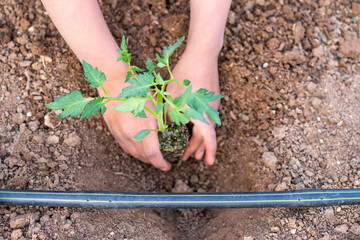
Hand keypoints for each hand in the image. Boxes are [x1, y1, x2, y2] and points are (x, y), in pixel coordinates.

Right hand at [98, 71, 170, 170]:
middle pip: (143, 156)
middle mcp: (130, 134)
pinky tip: (140, 149)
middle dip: (154, 161)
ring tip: (152, 157)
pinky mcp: (113, 131)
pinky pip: (125, 147)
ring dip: (144, 158)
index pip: (153, 154)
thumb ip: (163, 120)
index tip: (167, 166)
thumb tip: (171, 131)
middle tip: (163, 162)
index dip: (161, 163)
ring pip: (133, 153)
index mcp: (144, 127)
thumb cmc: (139, 90)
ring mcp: (120, 133)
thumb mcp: (156, 104)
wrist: (115, 83)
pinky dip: (134, 151)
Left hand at [167, 49, 220, 164]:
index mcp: (202, 113)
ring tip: (192, 147)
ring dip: (199, 138)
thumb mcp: (172, 97)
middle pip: (207, 135)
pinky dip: (201, 126)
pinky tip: (193, 126)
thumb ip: (169, 114)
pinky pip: (207, 117)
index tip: (210, 163)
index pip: (209, 138)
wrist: (202, 55)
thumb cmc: (186, 76)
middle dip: (199, 148)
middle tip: (190, 158)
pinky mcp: (211, 98)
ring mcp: (213, 104)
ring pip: (207, 126)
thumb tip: (167, 127)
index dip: (210, 151)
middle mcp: (211, 111)